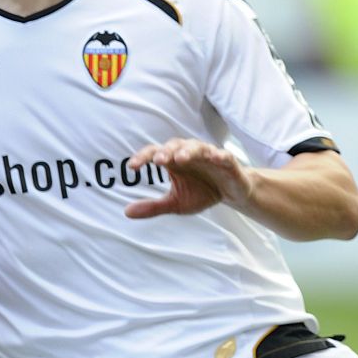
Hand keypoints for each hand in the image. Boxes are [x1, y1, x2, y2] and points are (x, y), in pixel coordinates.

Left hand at [125, 138, 249, 218]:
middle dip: (167, 151)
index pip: (156, 153)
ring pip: (198, 147)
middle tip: (158, 160)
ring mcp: (209, 155)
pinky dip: (219, 155)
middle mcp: (190, 153)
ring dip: (189, 151)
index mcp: (174, 161)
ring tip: (180, 158)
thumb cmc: (201, 193)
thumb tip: (126, 212)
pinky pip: (223, 155)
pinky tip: (214, 157)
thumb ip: (153, 206)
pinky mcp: (228, 161)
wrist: (231, 194)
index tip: (132, 167)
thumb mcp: (175, 203)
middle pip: (175, 145)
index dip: (143, 157)